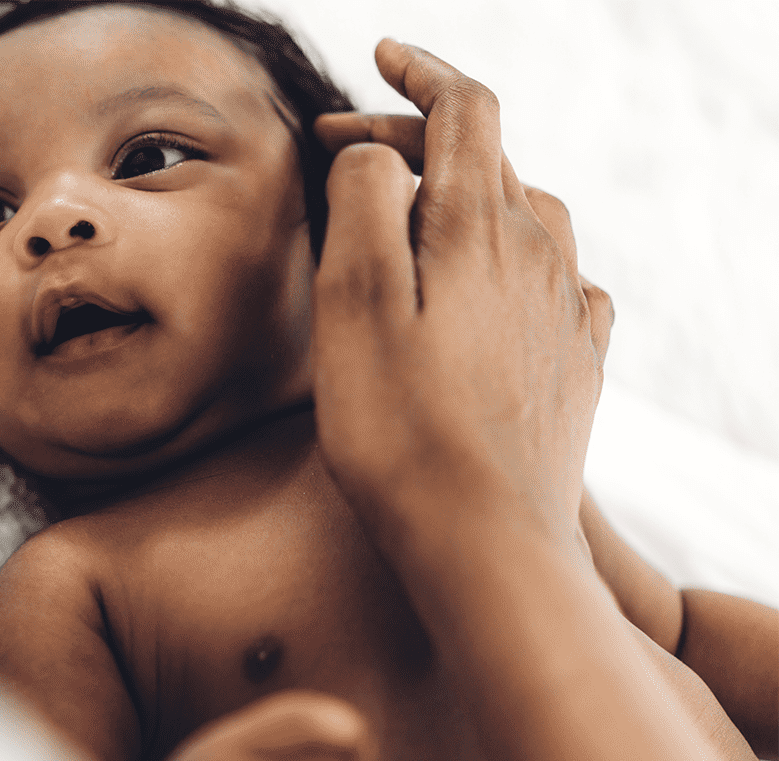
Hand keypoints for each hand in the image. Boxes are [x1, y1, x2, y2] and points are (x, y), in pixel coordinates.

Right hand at [308, 41, 613, 562]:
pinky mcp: (576, 364)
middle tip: (346, 159)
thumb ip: (364, 203)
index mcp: (479, 228)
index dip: (421, 73)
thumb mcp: (352, 302)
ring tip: (415, 220)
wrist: (484, 541)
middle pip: (489, 161)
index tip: (384, 57)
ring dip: (467, 199)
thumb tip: (376, 156)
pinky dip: (513, 261)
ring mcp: (564, 311)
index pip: (465, 111)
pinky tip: (492, 290)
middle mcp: (539, 255)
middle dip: (418, 142)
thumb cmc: (399, 431)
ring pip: (525, 216)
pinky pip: (555, 280)